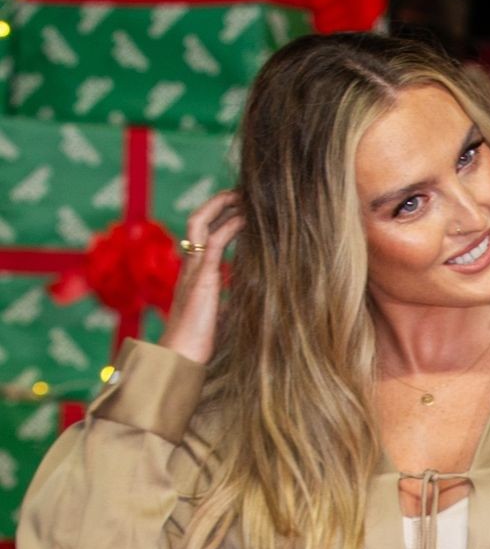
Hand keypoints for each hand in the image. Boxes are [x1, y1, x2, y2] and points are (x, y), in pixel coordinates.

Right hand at [160, 190, 243, 364]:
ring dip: (221, 205)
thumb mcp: (219, 316)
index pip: (202, 236)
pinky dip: (230, 226)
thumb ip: (228, 303)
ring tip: (243, 194)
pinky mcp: (203, 278)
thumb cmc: (199, 343)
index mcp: (193, 274)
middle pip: (196, 222)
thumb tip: (246, 302)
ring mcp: (194, 270)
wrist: (182, 356)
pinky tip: (247, 218)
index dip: (217, 218)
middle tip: (240, 192)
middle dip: (217, 203)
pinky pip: (215, 243)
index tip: (238, 209)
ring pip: (200, 224)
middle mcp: (190, 266)